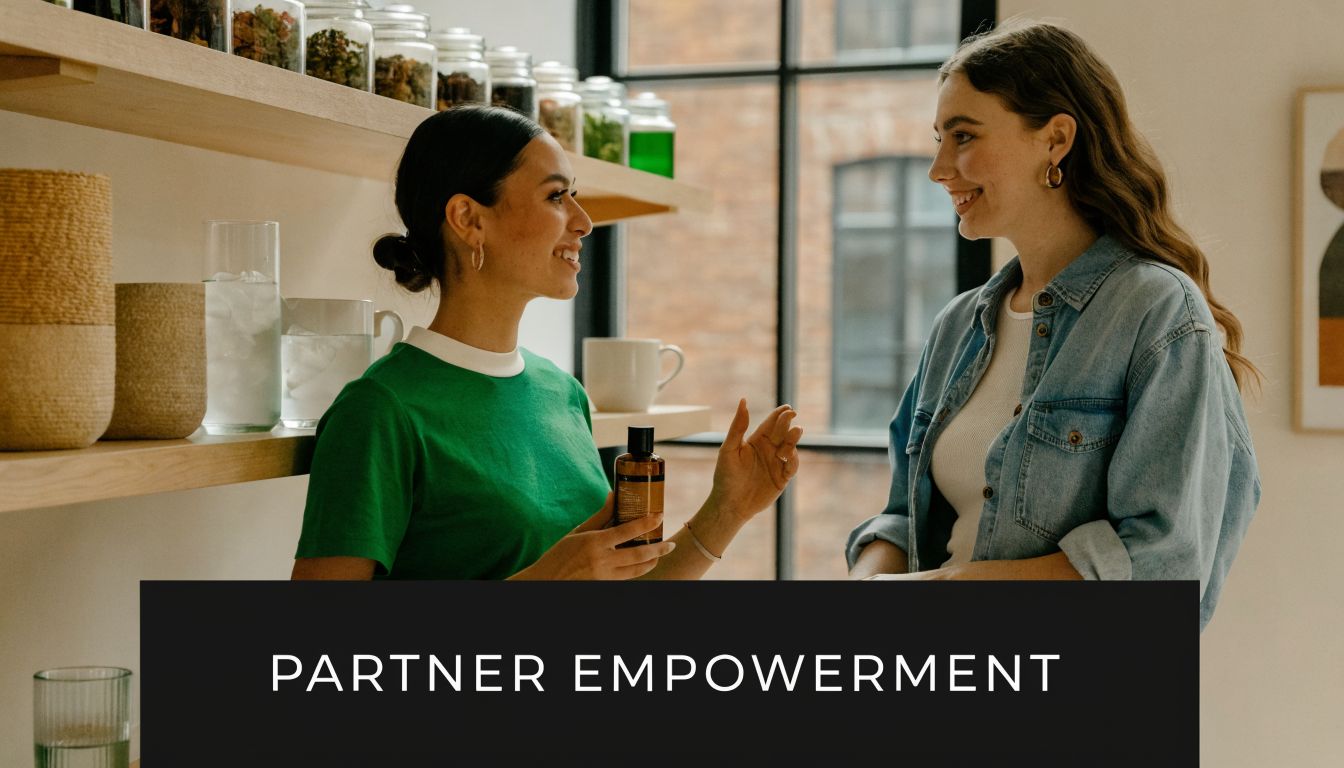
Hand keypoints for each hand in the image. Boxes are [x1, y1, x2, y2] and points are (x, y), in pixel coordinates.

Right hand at [511, 493, 675, 579]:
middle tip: (670, 544)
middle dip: (658, 549)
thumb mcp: (577, 532)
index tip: (659, 516)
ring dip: (651, 562)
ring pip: (637, 571)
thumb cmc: (559, 555)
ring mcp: (604, 577)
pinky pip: (627, 579)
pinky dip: (637, 572)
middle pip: (639, 555)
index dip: (646, 523)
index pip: (627, 531)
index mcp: (594, 543)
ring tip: (659, 555)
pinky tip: (642, 565)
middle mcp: (601, 561)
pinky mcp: (605, 587)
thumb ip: (599, 516)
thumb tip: (613, 495)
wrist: (545, 582)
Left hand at [708, 399, 802, 522]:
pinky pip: (792, 466)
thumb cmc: (725, 476)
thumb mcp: (729, 449)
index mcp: (756, 440)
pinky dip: (793, 459)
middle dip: (788, 423)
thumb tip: (743, 401)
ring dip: (794, 438)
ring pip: (791, 447)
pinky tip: (788, 455)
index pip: (771, 423)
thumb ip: (738, 426)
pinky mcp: (782, 478)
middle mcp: (769, 450)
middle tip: (792, 416)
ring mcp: (777, 464)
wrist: (729, 504)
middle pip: (783, 432)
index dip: (780, 414)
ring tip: (795, 431)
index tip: (787, 408)